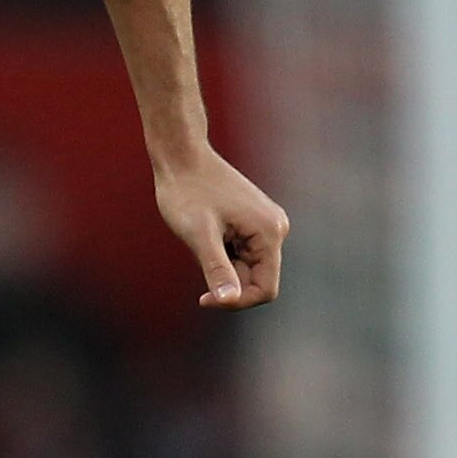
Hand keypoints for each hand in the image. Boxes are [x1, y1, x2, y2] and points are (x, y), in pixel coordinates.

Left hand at [154, 147, 288, 309]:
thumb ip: (217, 269)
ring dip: (222, 264)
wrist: (181, 156)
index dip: (236, 302)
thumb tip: (229, 300)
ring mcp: (266, 223)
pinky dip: (221, 253)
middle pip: (256, 279)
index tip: (202, 298)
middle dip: (226, 278)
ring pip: (246, 267)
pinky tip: (206, 231)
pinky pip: (241, 252)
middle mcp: (276, 228)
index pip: (265, 289)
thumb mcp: (199, 235)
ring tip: (201, 238)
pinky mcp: (254, 221)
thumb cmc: (186, 192)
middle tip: (198, 254)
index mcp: (270, 233)